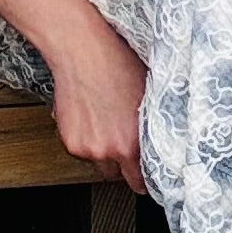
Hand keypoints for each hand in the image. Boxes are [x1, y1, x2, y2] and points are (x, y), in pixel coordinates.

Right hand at [43, 1, 148, 195]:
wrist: (82, 50)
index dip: (144, 178)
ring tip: (104, 122)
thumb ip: (152, 129)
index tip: (144, 175)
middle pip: (118, 177)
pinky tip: (89, 116)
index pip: (142, 182)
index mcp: (135, 143)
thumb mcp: (149, 98)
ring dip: (101, 152)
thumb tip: (162, 143)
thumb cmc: (119, 65)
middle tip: (122, 143)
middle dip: (121, 166)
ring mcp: (87, 148)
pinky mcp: (69, 142)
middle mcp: (111, 151)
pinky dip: (83, 140)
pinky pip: (80, 152)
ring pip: (98, 164)